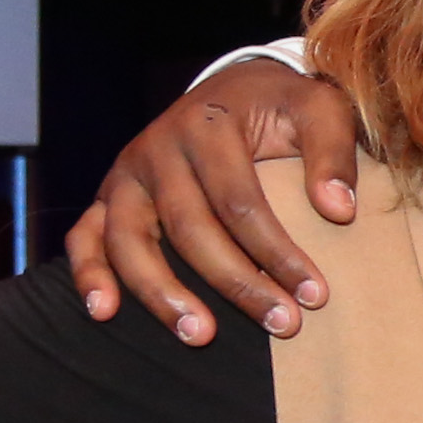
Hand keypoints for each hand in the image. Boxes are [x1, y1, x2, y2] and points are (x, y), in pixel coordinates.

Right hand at [64, 59, 362, 343]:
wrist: (235, 86)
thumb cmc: (282, 105)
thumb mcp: (320, 107)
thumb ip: (334, 152)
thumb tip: (339, 210)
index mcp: (207, 125)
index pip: (240, 202)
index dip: (277, 252)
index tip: (315, 295)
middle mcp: (156, 148)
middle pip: (189, 228)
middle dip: (236, 284)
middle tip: (283, 325)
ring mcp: (126, 174)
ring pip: (130, 240)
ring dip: (161, 293)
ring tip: (200, 336)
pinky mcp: (107, 196)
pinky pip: (84, 236)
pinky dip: (88, 273)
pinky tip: (104, 312)